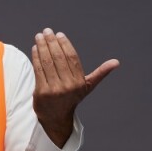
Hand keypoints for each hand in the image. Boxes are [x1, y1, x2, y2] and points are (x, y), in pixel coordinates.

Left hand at [31, 27, 119, 148]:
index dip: (65, 44)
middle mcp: (68, 86)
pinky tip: (35, 48)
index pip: (71, 57)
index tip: (59, 34)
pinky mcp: (42, 92)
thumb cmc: (72, 98)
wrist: (56, 118)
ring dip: (42, 47)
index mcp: (79, 82)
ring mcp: (54, 89)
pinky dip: (36, 57)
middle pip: (58, 57)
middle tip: (47, 31)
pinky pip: (38, 70)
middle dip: (51, 42)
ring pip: (47, 62)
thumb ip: (100, 73)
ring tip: (39, 36)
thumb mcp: (87, 86)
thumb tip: (116, 62)